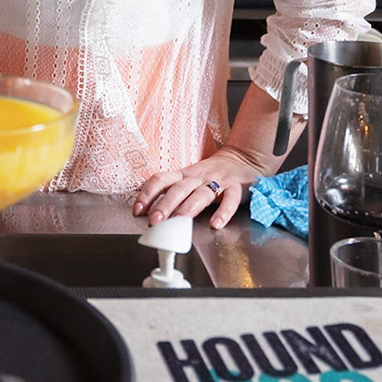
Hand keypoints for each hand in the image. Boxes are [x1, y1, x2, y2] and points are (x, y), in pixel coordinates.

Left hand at [133, 146, 269, 229]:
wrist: (244, 158)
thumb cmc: (212, 173)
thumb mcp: (190, 178)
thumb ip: (174, 192)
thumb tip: (149, 211)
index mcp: (184, 174)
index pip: (161, 179)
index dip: (147, 194)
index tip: (137, 210)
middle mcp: (198, 177)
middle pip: (179, 189)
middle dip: (164, 205)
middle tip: (154, 221)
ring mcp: (218, 181)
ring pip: (201, 194)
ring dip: (188, 208)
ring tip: (179, 221)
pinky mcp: (236, 188)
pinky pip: (230, 200)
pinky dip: (224, 212)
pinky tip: (216, 223)